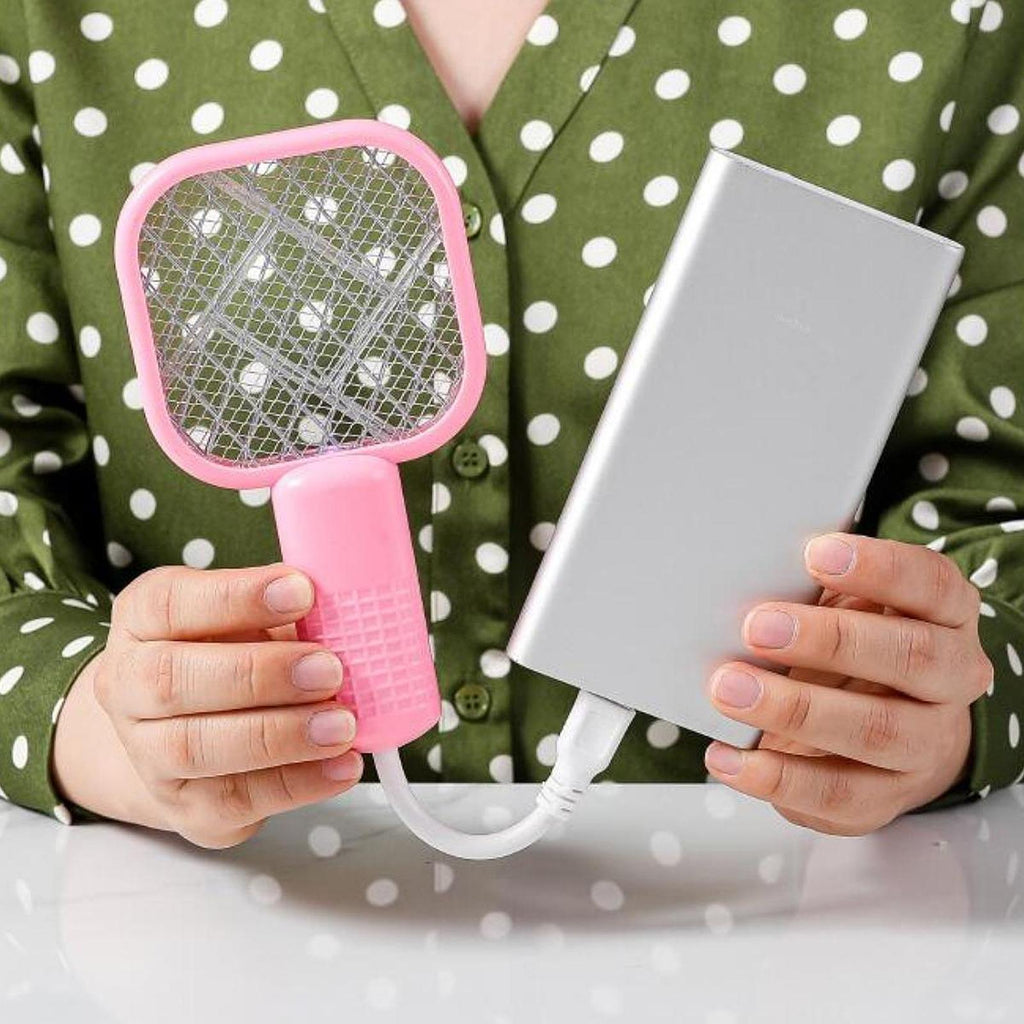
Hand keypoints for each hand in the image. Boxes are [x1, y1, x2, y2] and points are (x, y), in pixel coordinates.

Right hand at [55, 564, 362, 847]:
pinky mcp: (187, 809)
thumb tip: (346, 612)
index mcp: (142, 621)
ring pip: (197, 748)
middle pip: (172, 680)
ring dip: (280, 735)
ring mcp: (149, 755)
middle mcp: (128, 687)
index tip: (303, 590)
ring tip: (342, 724)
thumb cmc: (229, 657)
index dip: (236, 596)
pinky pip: (237, 800)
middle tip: (329, 669)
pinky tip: (342, 765)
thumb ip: (286, 612)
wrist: (182, 739)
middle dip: (260, 674)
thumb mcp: (250, 618)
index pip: (170, 602)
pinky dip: (299, 783)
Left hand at [703, 533, 992, 834]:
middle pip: (911, 657)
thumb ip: (816, 589)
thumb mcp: (849, 605)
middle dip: (829, 640)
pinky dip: (774, 777)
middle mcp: (951, 680)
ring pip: (875, 730)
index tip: (816, 554)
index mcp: (945, 616)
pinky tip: (727, 757)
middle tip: (757, 628)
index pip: (931, 584)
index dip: (879, 568)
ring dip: (794, 708)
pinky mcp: (886, 797)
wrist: (897, 733)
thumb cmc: (860, 648)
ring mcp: (925, 744)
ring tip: (728, 691)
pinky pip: (836, 795)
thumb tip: (744, 570)